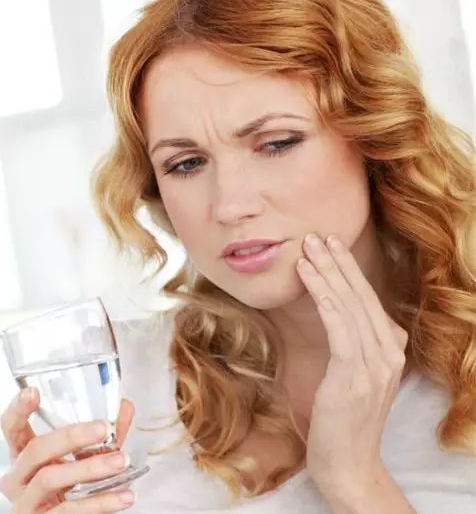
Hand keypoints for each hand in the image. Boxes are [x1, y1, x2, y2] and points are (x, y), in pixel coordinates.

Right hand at [0, 387, 136, 512]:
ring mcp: (25, 504)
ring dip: (90, 468)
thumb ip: (100, 435)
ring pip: (50, 478)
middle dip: (71, 436)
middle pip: (36, 449)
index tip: (32, 391)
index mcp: (21, 455)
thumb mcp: (77, 458)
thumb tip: (125, 407)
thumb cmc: (66, 486)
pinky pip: (68, 511)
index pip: (11, 428)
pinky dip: (100, 502)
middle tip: (103, 428)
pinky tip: (124, 496)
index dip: (17, 409)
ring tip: (121, 461)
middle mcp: (16, 478)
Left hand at [295, 233, 407, 494]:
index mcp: (391, 351)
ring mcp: (375, 365)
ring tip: (308, 248)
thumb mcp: (356, 380)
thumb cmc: (344, 422)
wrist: (348, 465)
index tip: (332, 248)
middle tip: (318, 236)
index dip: (350, 271)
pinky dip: (324, 295)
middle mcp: (390, 353)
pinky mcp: (354, 375)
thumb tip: (345, 321)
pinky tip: (309, 275)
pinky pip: (339, 325)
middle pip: (362, 297)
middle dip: (339, 262)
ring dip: (328, 272)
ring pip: (351, 305)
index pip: (369, 301)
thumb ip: (357, 349)